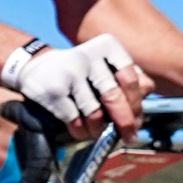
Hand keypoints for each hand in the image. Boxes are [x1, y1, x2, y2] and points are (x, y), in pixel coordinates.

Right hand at [3, 34, 150, 138]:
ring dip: (98, 130)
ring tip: (98, 133)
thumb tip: (146, 92)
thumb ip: (129, 75)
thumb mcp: (104, 64)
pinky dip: (80, 132)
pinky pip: (75, 121)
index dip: (136, 103)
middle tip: (129, 136)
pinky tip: (81, 132)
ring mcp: (70, 74)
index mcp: (106, 46)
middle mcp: (88, 56)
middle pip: (114, 96)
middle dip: (124, 122)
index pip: (129, 78)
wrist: (36, 67)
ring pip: (95, 113)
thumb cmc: (79, 70)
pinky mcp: (54, 92)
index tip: (138, 119)